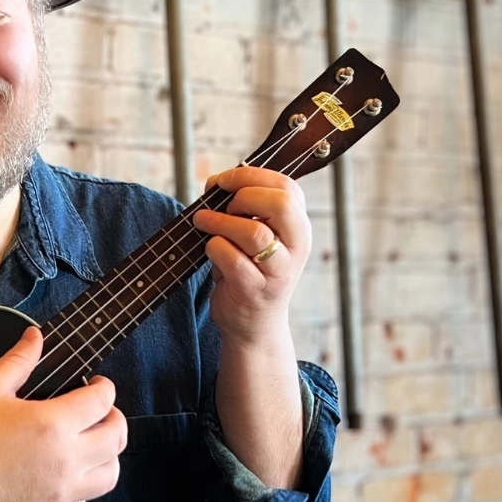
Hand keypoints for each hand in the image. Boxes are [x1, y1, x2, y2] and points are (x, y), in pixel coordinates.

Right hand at [0, 327, 126, 501]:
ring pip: (111, 472)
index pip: (102, 400)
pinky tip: (68, 465)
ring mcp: (61, 490)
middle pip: (117, 436)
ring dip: (109, 452)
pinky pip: (87, 496)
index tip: (95, 382)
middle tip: (100, 409)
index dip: (104, 386)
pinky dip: (88, 479)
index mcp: (53, 423)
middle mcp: (65, 459)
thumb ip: (18, 359)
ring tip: (92, 439)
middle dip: (114, 416)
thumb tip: (35, 336)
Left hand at [191, 166, 310, 348]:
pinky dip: (213, 247)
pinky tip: (209, 249)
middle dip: (243, 195)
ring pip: (254, 232)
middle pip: (280, 205)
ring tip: (202, 221)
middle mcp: (296, 248)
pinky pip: (231, 258)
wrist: (254, 325)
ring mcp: (277, 271)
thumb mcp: (256, 236)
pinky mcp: (254, 290)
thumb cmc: (250, 271)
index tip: (224, 180)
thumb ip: (244, 208)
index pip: (287, 187)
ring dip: (220, 221)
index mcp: (299, 228)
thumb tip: (215, 182)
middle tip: (222, 205)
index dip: (251, 176)